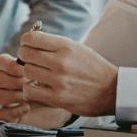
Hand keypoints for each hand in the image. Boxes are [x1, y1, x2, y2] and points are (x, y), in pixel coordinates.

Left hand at [0, 31, 117, 117]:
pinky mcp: (57, 97)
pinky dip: (30, 89)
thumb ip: (55, 44)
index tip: (28, 47)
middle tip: (30, 61)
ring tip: (36, 75)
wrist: (112, 90)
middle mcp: (61, 61)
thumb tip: (32, 40)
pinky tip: (38, 88)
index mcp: (66, 46)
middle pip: (25, 54)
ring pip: (26, 71)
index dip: (25, 42)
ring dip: (28, 73)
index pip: (31, 38)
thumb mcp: (77, 48)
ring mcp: (58, 80)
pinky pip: (30, 90)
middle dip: (24, 57)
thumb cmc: (93, 68)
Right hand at [0, 53, 75, 127]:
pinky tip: (28, 107)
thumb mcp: (60, 60)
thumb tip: (38, 30)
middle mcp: (12, 84)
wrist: (80, 100)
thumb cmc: (70, 78)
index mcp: (18, 69)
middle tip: (31, 80)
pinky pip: (2, 114)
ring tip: (30, 95)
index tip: (28, 63)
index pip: (0, 62)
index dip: (11, 63)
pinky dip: (13, 111)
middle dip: (15, 79)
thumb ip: (46, 47)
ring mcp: (12, 100)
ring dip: (13, 95)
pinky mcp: (14, 116)